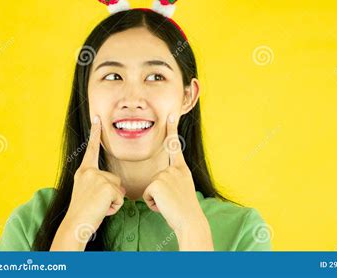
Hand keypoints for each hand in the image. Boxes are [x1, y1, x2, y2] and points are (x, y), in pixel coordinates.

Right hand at [63, 115, 125, 239]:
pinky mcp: (107, 187)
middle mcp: (89, 172)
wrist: (75, 225)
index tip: (97, 117)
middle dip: (111, 194)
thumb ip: (100, 183)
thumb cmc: (83, 212)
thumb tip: (118, 187)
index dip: (94, 133)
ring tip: (98, 207)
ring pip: (118, 189)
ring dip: (113, 201)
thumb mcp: (89, 192)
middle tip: (95, 204)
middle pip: (114, 178)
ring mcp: (98, 178)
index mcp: (84, 171)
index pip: (91, 149)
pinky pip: (120, 197)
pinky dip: (114, 207)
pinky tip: (102, 210)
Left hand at [142, 113, 207, 233]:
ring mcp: (165, 175)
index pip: (175, 147)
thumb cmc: (185, 209)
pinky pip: (147, 195)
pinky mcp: (156, 184)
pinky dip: (153, 204)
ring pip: (151, 187)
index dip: (172, 130)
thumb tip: (162, 181)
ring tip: (169, 204)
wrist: (190, 220)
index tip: (171, 116)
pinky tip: (164, 206)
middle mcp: (174, 169)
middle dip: (160, 192)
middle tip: (174, 201)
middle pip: (157, 177)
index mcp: (181, 169)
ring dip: (156, 199)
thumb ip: (174, 179)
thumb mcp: (183, 188)